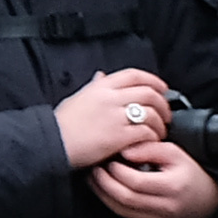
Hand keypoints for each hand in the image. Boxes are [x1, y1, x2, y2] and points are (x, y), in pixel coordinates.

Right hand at [52, 68, 172, 168]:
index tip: (162, 89)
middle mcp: (110, 98)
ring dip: (160, 123)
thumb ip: (93, 86)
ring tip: (160, 131)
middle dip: (162, 104)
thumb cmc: (61, 123)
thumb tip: (101, 75)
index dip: (153, 80)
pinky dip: (153, 137)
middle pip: (148, 93)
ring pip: (151, 113)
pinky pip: (146, 132)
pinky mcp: (119, 136)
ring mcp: (115, 116)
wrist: (52, 142)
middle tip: (166, 114)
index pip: (134, 75)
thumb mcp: (76, 97)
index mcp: (101, 86)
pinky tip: (151, 142)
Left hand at [92, 142, 217, 217]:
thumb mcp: (176, 153)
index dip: (117, 171)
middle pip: (125, 198)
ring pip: (121, 210)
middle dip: (104, 183)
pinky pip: (125, 216)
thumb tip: (124, 150)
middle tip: (94, 168)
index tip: (108, 159)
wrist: (208, 202)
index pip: (136, 182)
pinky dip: (112, 202)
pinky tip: (106, 190)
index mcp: (173, 187)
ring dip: (103, 194)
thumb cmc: (190, 174)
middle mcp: (166, 208)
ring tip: (94, 178)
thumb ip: (150, 148)